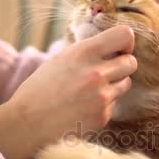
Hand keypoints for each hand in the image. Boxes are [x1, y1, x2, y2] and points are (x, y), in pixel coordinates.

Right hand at [0, 25, 136, 158]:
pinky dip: (104, 104)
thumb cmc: (40, 89)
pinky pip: (114, 104)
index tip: (119, 49)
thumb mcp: (61, 59)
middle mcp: (96, 73)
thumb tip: (111, 46)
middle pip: (131, 62)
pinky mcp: (103, 116)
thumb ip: (88, 52)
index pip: (125, 35)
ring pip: (126, 84)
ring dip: (114, 85)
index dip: (125, 42)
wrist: (27, 123)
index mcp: (84, 52)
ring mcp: (102, 97)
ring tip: (91, 90)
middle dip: (122, 65)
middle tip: (107, 71)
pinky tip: (83, 107)